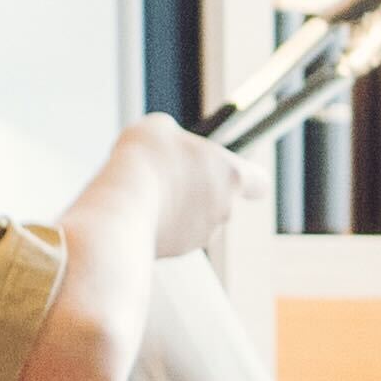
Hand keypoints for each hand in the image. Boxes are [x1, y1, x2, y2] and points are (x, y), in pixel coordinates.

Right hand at [88, 113, 249, 249]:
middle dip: (197, 191)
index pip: (259, 183)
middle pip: (219, 200)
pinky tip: (136, 210)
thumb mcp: (158, 128)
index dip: (247, 178)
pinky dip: (158, 225)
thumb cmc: (145, 161)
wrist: (121, 205)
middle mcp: (224, 209)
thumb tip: (167, 142)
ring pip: (194, 220)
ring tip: (145, 191)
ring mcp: (202, 234)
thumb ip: (174, 137)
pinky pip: (171, 236)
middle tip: (168, 175)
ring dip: (176, 208)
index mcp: (231, 175)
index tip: (232, 174)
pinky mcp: (177, 252)